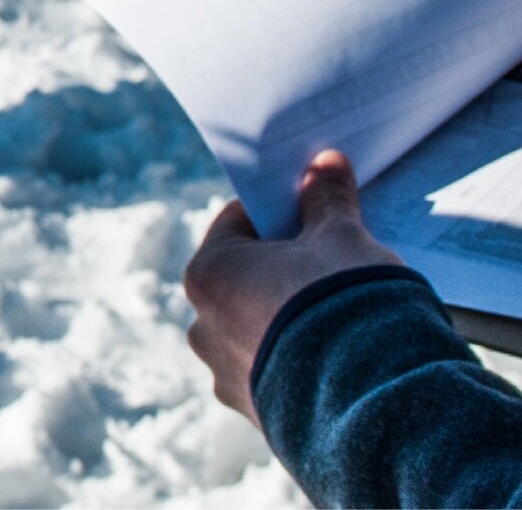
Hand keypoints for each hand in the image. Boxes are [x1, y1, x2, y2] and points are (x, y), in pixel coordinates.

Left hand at [184, 150, 402, 421]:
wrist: (378, 407)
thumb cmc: (345, 306)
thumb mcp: (340, 238)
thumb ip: (325, 199)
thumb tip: (324, 163)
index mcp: (208, 274)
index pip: (236, 223)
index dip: (277, 212)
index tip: (308, 210)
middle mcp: (204, 327)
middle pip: (244, 277)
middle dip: (283, 268)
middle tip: (328, 263)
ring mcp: (230, 377)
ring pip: (259, 328)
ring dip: (291, 319)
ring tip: (339, 316)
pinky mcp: (263, 418)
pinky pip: (279, 373)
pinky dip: (302, 362)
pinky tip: (340, 357)